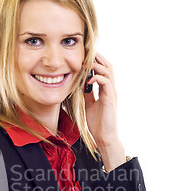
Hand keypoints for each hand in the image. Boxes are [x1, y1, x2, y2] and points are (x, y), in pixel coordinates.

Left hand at [84, 52, 125, 171]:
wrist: (104, 137)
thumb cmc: (97, 123)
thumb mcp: (89, 105)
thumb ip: (87, 94)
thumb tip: (80, 84)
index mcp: (106, 90)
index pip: (103, 69)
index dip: (95, 61)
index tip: (83, 57)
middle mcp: (111, 89)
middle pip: (108, 65)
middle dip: (97, 57)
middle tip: (85, 53)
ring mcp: (111, 93)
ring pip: (108, 71)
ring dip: (97, 65)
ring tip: (85, 63)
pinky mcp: (110, 99)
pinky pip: (106, 82)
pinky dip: (97, 78)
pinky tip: (88, 80)